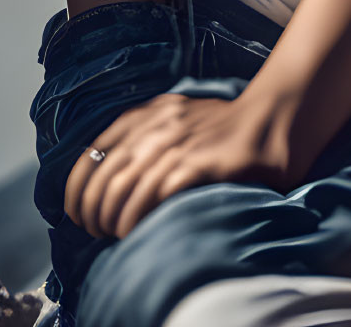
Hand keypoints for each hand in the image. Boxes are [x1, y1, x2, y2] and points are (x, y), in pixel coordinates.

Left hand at [64, 89, 298, 240]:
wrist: (275, 115)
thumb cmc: (223, 128)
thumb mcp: (175, 119)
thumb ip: (142, 138)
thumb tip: (103, 182)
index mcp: (146, 115)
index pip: (89, 156)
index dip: (76, 193)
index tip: (78, 216)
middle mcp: (157, 125)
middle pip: (102, 179)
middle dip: (92, 215)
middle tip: (99, 233)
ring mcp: (179, 143)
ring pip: (123, 190)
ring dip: (112, 222)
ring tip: (117, 236)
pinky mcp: (201, 163)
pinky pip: (155, 194)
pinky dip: (138, 218)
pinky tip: (138, 231)